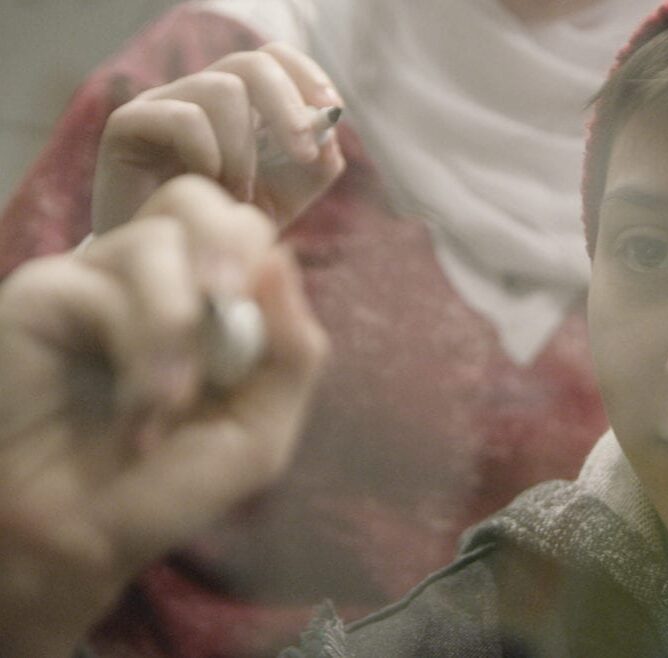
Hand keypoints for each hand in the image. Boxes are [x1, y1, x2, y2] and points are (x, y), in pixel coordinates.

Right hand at [0, 175, 327, 656]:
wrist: (79, 541)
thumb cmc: (167, 486)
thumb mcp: (258, 430)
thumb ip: (291, 353)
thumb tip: (284, 260)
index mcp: (209, 301)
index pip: (245, 227)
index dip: (261, 254)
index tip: (265, 326)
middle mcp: (154, 278)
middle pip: (198, 198)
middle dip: (230, 247)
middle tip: (230, 308)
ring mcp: (97, 280)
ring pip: (159, 238)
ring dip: (180, 328)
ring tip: (169, 405)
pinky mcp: (46, 294)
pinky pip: (107, 287)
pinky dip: (140, 352)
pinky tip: (136, 415)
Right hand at [92, 42, 345, 231]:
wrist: (174, 266)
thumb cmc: (225, 230)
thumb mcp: (285, 201)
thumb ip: (315, 167)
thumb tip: (328, 129)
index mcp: (240, 104)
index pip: (274, 58)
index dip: (307, 75)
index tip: (333, 111)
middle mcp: (200, 95)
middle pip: (252, 64)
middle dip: (289, 108)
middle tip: (303, 154)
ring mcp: (162, 105)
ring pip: (222, 90)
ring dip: (244, 150)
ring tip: (239, 194)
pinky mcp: (128, 125)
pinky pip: (182, 117)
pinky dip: (208, 155)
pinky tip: (206, 187)